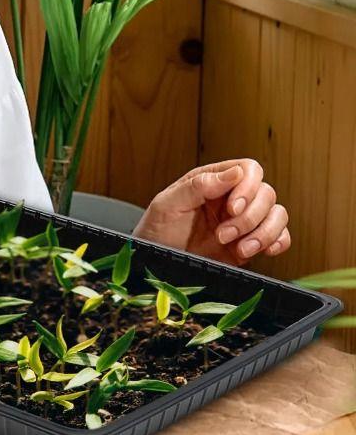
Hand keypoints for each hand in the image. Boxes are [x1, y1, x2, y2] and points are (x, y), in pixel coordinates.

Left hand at [132, 158, 290, 264]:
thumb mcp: (167, 204)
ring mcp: (242, 221)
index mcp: (211, 181)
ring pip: (277, 213)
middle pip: (266, 193)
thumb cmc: (156, 231)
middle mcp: (231, 198)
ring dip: (263, 232)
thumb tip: (234, 173)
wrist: (155, 265)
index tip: (233, 208)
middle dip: (250, 217)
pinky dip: (277, 242)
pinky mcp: (250, 242)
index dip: (248, 187)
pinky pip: (280, 235)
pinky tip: (262, 250)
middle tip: (224, 234)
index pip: (247, 169)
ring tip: (239, 248)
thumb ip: (198, 186)